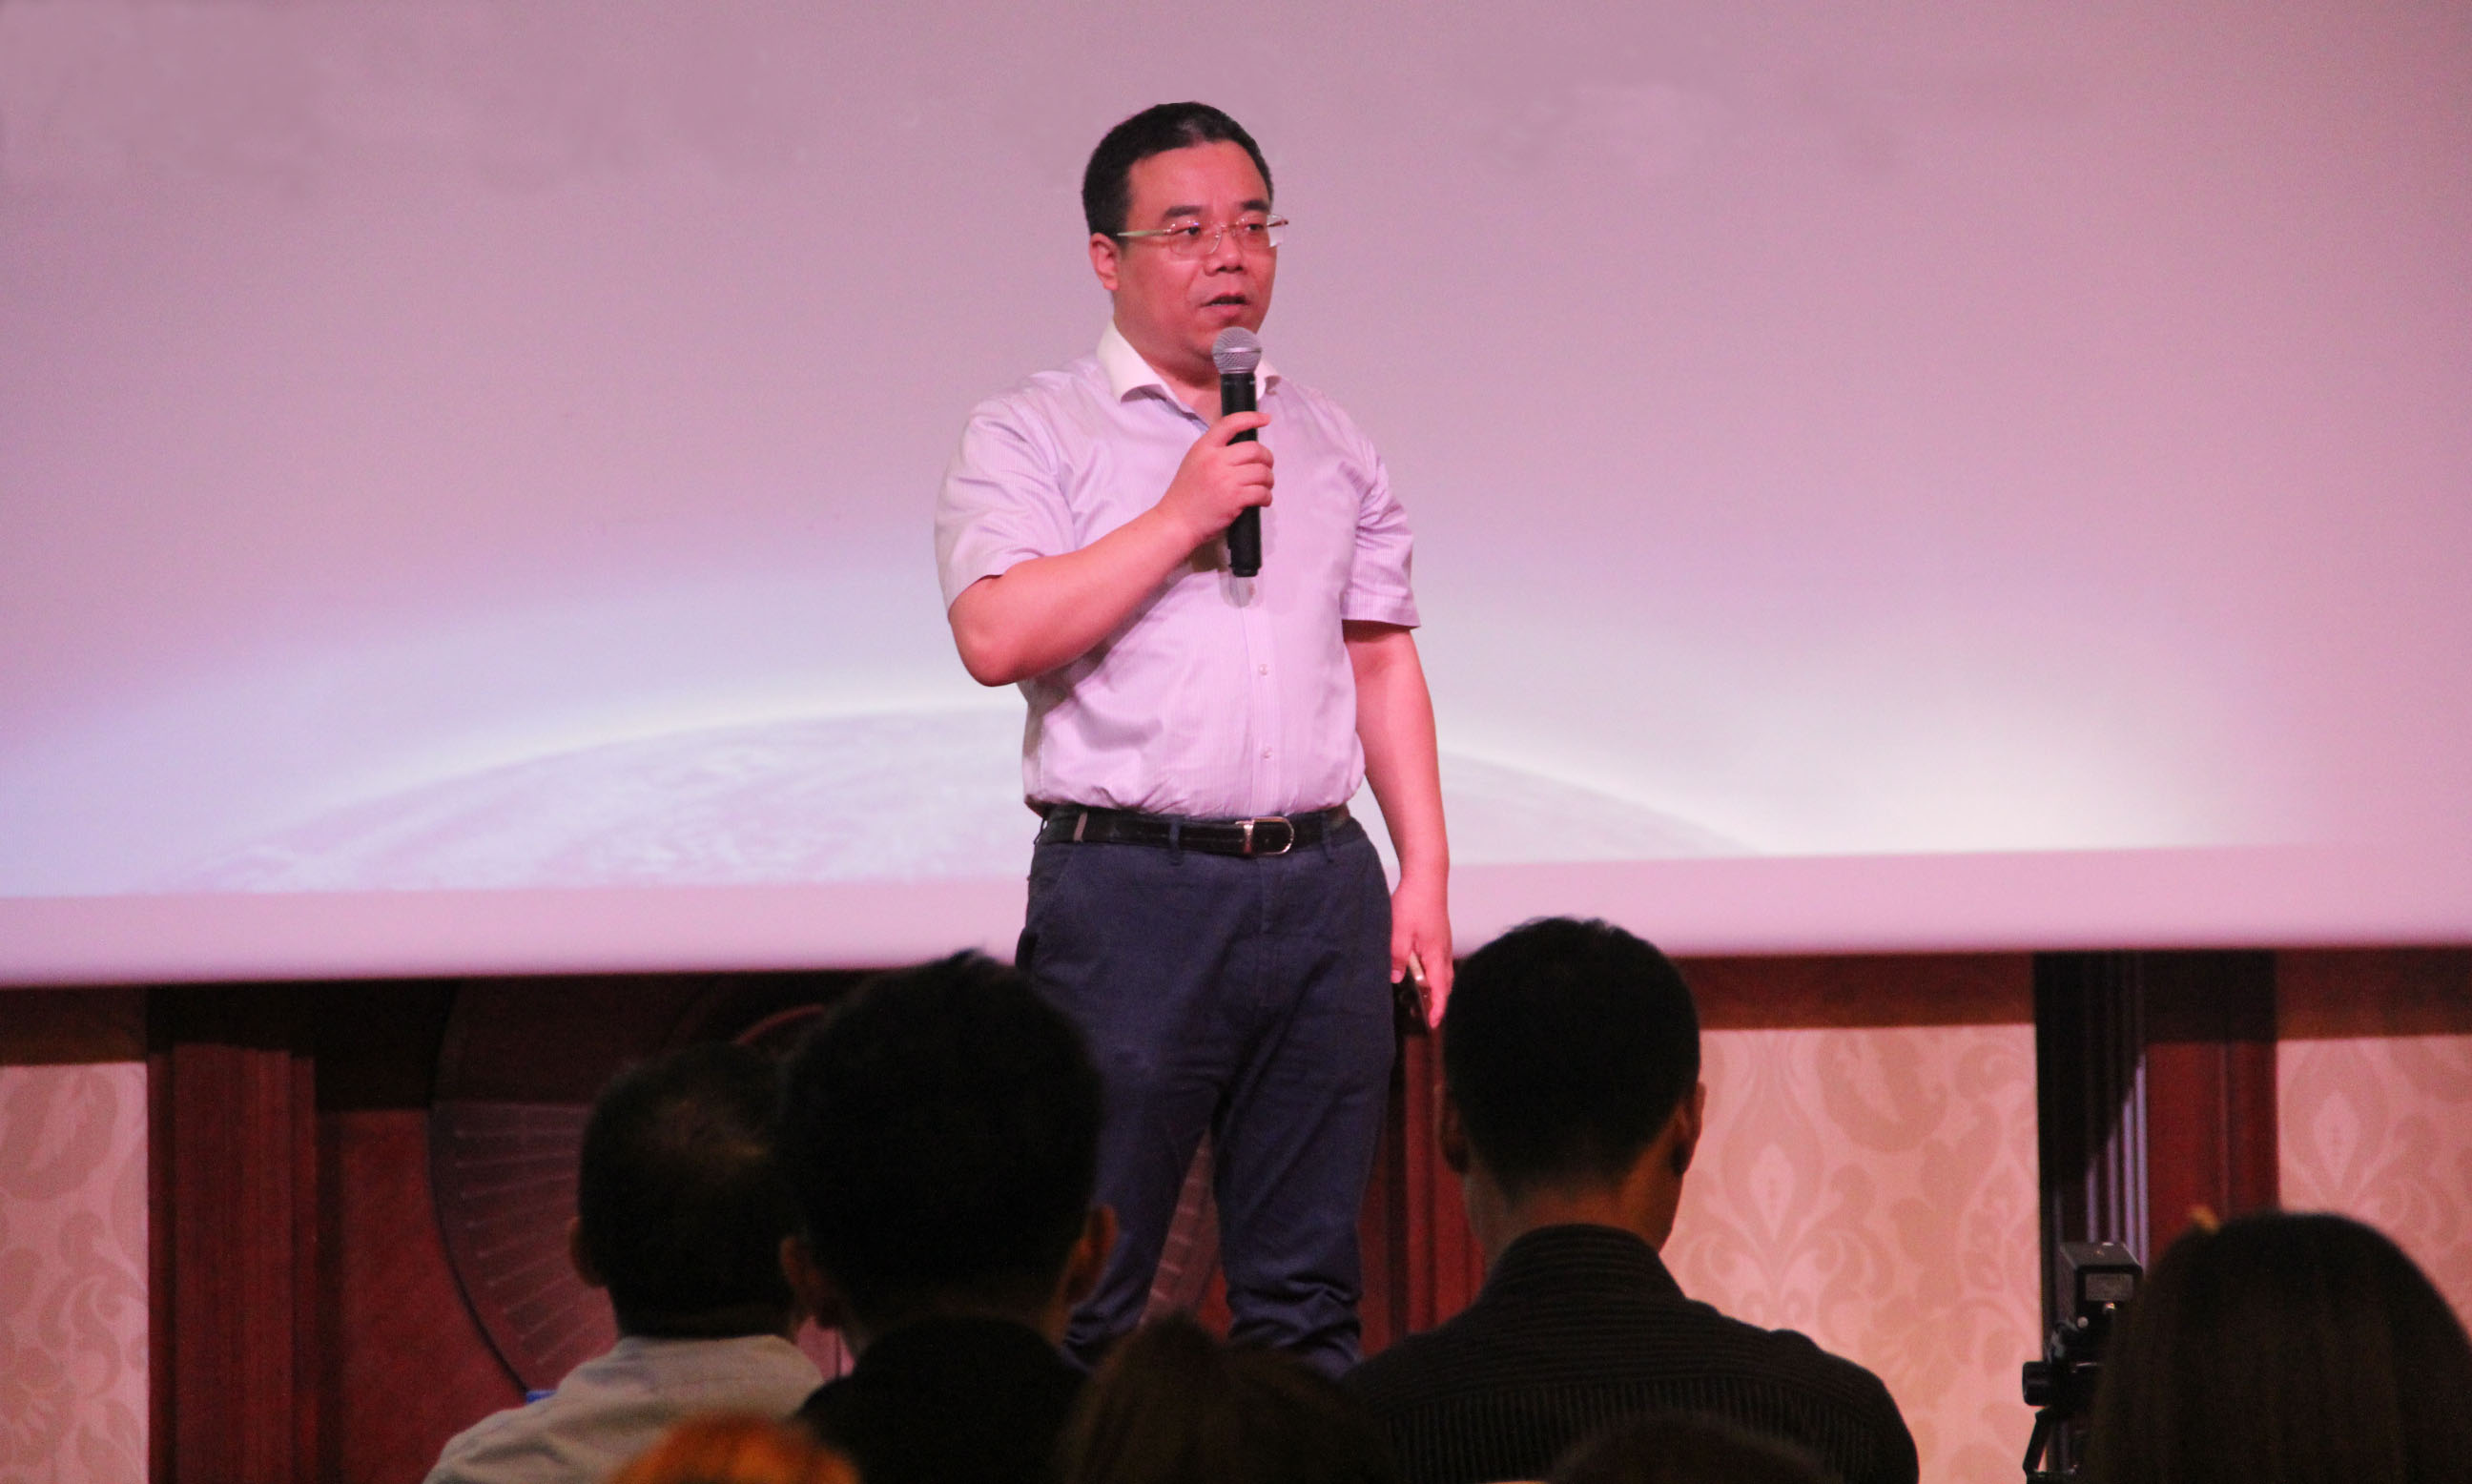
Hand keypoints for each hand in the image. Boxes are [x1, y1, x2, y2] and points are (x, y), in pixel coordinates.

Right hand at [1158, 410, 1272, 546]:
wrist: (1176, 522)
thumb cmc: (1185, 495)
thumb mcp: (1193, 462)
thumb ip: (1214, 451)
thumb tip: (1242, 448)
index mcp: (1204, 448)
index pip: (1230, 423)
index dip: (1251, 418)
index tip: (1265, 419)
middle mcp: (1215, 460)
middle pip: (1255, 449)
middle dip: (1267, 458)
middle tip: (1266, 467)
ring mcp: (1226, 479)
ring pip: (1262, 472)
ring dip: (1268, 480)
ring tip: (1263, 486)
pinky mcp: (1235, 498)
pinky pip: (1262, 492)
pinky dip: (1266, 497)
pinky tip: (1262, 500)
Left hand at [1390, 873, 1451, 1028]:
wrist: (1426, 877)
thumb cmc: (1413, 903)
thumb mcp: (1398, 932)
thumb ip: (1397, 958)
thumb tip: (1397, 979)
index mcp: (1436, 955)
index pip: (1441, 989)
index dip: (1438, 1008)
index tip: (1434, 1024)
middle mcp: (1444, 951)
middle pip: (1445, 983)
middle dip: (1438, 1001)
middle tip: (1426, 1016)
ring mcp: (1442, 942)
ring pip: (1441, 972)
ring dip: (1434, 987)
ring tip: (1421, 998)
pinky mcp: (1438, 935)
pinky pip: (1437, 961)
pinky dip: (1432, 973)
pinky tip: (1418, 971)